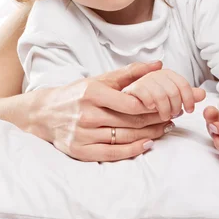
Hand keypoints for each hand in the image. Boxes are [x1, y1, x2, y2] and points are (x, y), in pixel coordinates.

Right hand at [30, 61, 178, 161]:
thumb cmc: (78, 93)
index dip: (152, 105)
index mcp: (92, 93)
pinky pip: (112, 154)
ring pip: (124, 137)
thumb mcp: (101, 78)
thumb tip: (158, 65)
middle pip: (130, 121)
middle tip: (172, 117)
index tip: (167, 103)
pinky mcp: (81, 151)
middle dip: (155, 120)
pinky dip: (133, 150)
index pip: (130, 103)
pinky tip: (147, 144)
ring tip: (165, 128)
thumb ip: (131, 72)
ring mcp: (83, 134)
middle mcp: (87, 114)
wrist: (45, 113)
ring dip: (149, 134)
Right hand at [122, 69, 205, 120]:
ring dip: (164, 110)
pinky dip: (151, 106)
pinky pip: (147, 97)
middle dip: (175, 107)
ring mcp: (144, 80)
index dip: (189, 99)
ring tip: (163, 116)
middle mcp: (156, 74)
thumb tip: (202, 94)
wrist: (127, 98)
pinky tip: (150, 109)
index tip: (189, 110)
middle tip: (173, 115)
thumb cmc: (150, 98)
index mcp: (167, 74)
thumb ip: (186, 95)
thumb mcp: (170, 96)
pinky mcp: (133, 88)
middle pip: (173, 91)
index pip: (183, 84)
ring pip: (161, 96)